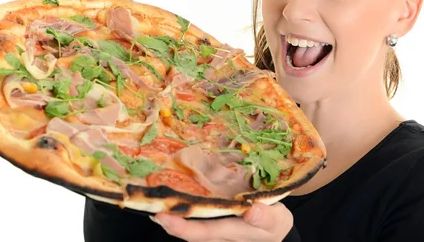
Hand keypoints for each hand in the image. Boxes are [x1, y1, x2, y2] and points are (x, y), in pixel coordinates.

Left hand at [150, 202, 293, 241]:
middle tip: (147, 202)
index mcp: (230, 233)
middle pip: (186, 230)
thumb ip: (264, 216)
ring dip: (171, 211)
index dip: (180, 227)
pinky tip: (173, 190)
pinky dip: (182, 205)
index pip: (200, 233)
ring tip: (154, 195)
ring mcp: (212, 228)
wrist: (276, 230)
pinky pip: (194, 215)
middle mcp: (216, 233)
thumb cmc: (275, 224)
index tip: (163, 216)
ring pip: (188, 222)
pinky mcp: (212, 220)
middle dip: (167, 219)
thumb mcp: (276, 220)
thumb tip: (251, 210)